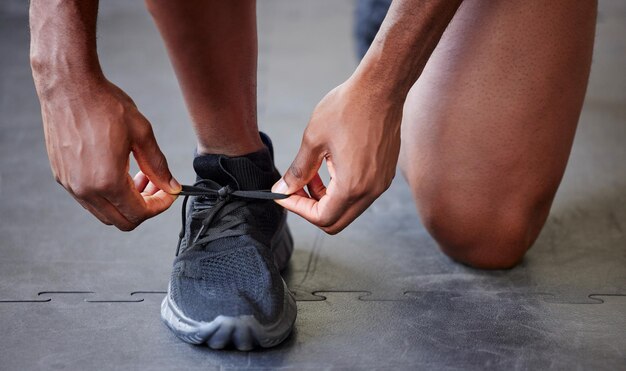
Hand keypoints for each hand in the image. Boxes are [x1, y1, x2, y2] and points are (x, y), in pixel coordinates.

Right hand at [37, 78, 180, 230]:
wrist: (69, 86)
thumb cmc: (103, 105)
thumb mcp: (142, 134)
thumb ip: (158, 166)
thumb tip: (171, 186)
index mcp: (107, 181)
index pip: (140, 213)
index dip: (160, 206)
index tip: (169, 193)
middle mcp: (85, 189)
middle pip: (122, 221)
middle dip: (145, 207)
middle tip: (157, 186)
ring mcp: (70, 184)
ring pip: (105, 212)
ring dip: (126, 202)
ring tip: (139, 176)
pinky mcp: (62, 175)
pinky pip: (90, 199)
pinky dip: (109, 194)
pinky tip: (119, 171)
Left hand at [272, 76, 401, 233]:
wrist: (382, 88)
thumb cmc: (348, 108)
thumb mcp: (313, 139)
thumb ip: (298, 171)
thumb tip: (283, 189)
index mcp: (352, 186)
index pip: (321, 217)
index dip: (297, 208)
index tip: (283, 194)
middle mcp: (371, 191)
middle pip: (335, 221)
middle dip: (311, 208)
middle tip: (295, 187)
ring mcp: (380, 184)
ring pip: (347, 209)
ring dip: (325, 198)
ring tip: (312, 172)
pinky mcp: (384, 174)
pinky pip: (360, 195)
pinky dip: (340, 189)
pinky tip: (330, 165)